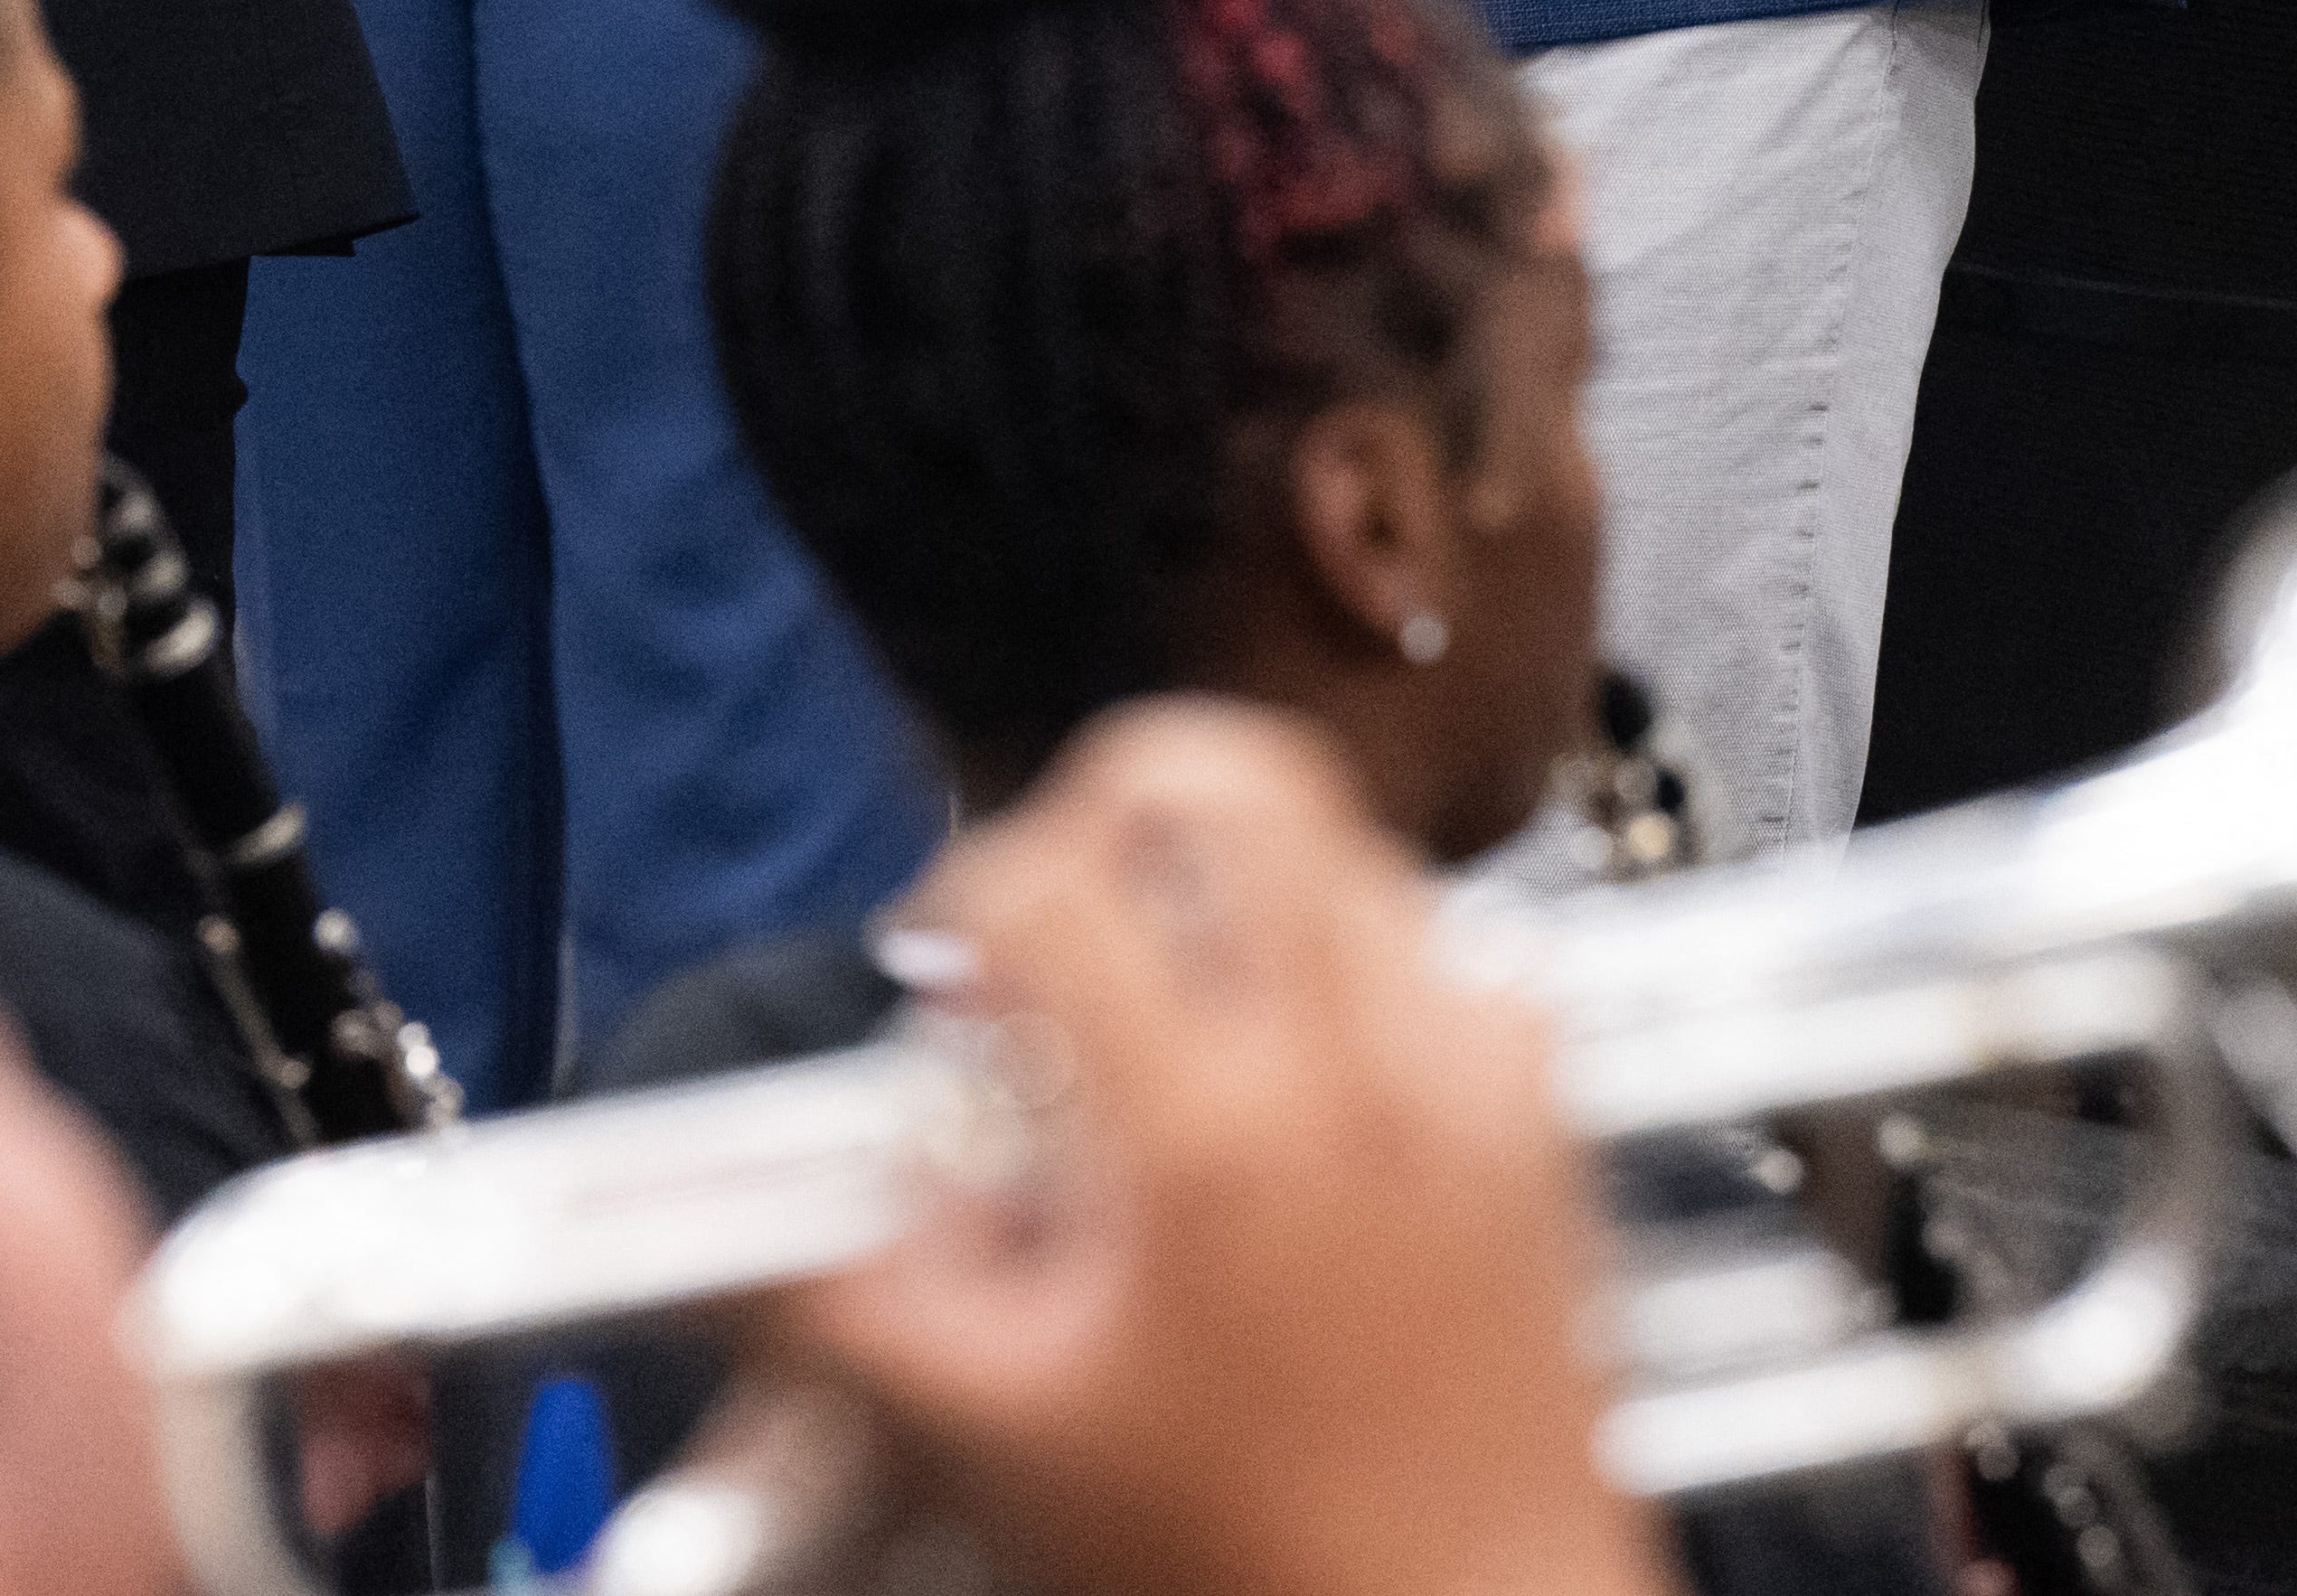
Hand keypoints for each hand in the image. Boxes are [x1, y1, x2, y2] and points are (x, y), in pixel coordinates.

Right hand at [769, 704, 1666, 1595]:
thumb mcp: (998, 1435)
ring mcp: (1468, 1089)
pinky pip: (1471, 963)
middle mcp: (1355, 1074)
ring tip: (1183, 993)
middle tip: (1071, 893)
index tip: (952, 968)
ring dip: (1249, 887)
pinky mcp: (1541, 1131)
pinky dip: (1383, 972)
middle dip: (1119, 801)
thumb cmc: (1261, 1567)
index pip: (1046, 886)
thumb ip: (851, 1302)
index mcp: (1203, 1133)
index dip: (963, 901)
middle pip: (1237, 779)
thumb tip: (755, 1220)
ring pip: (1356, 852)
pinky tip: (1322, 1062)